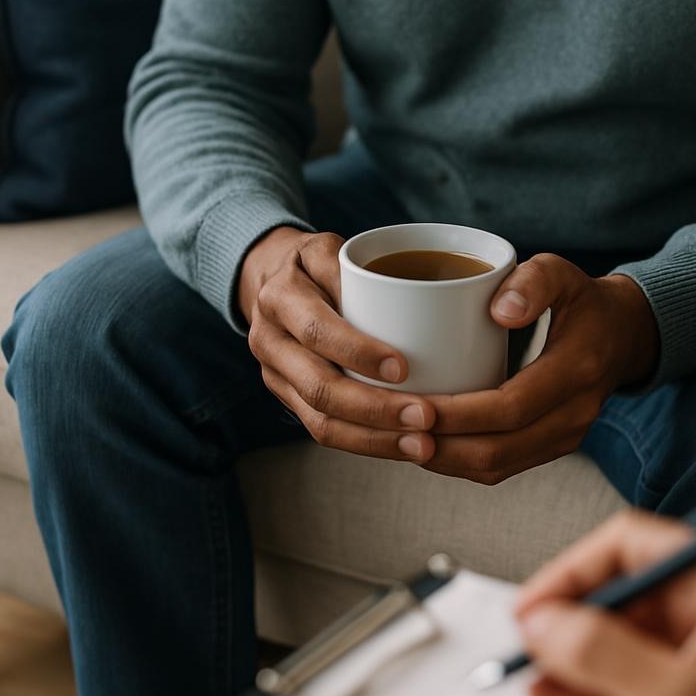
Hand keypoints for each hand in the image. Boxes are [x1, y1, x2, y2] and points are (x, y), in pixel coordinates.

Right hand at [239, 227, 436, 462]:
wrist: (270, 281)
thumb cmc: (315, 263)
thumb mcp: (330, 248)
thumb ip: (357, 269)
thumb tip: (401, 302)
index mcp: (280, 297)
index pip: (317, 331)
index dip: (358, 352)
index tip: (403, 367)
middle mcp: (270, 342)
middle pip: (319, 388)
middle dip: (375, 409)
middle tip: (425, 417)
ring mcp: (275, 377)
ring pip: (320, 421)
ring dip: (375, 438)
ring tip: (422, 445)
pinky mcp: (288, 399)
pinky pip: (324, 430)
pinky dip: (366, 443)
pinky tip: (403, 447)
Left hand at [422, 254, 658, 484]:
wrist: (623, 334)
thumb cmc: (581, 300)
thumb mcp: (562, 273)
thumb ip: (533, 282)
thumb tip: (501, 310)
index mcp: (576, 368)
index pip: (512, 407)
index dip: (460, 415)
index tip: (415, 406)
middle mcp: (575, 412)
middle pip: (500, 448)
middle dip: (444, 445)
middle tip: (397, 429)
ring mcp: (567, 436)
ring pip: (499, 466)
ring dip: (448, 460)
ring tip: (404, 442)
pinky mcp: (553, 446)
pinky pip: (504, 467)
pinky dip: (462, 463)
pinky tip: (430, 446)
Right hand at [514, 510, 695, 695]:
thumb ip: (607, 656)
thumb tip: (544, 621)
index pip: (630, 543)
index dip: (572, 572)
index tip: (532, 611)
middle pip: (623, 593)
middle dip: (571, 630)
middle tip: (531, 663)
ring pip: (627, 638)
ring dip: (581, 666)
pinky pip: (646, 674)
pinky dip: (609, 692)